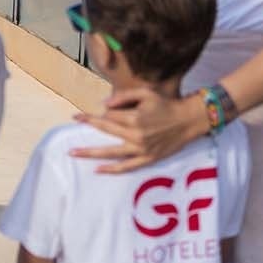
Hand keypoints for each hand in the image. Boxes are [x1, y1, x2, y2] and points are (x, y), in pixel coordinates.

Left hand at [71, 88, 208, 172]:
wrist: (189, 120)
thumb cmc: (166, 104)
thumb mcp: (145, 93)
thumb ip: (123, 96)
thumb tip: (103, 106)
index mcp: (135, 118)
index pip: (109, 116)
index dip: (97, 114)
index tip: (83, 115)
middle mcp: (136, 135)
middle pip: (106, 131)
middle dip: (88, 126)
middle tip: (73, 124)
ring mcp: (142, 150)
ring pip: (111, 153)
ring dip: (90, 152)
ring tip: (73, 152)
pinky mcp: (148, 159)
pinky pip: (127, 167)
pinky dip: (112, 169)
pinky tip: (97, 169)